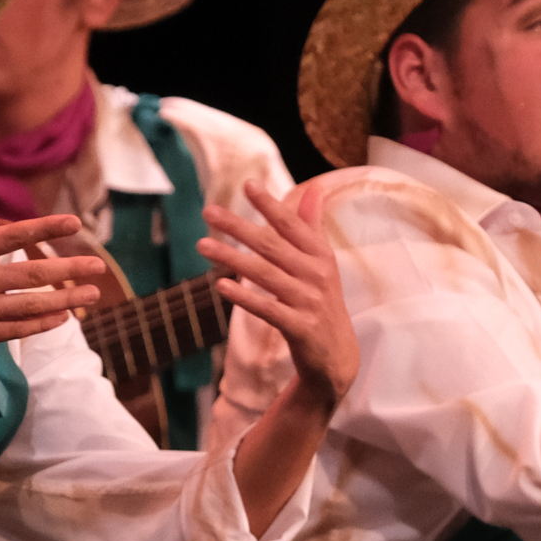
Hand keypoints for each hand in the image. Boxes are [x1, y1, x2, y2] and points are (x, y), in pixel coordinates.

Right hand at [0, 168, 107, 360]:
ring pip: (31, 304)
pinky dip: (41, 323)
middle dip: (69, 270)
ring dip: (65, 299)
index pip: (13, 237)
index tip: (74, 223)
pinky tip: (62, 317)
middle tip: (99, 267)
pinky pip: (16, 329)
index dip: (46, 228)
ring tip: (92, 295)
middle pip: (32, 275)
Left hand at [203, 182, 355, 403]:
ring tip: (203, 244)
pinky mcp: (299, 327)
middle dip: (238, 226)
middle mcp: (316, 275)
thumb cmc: (322, 301)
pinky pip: (266, 308)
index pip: (292, 225)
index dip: (270, 205)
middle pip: (271, 245)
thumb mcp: (321, 263)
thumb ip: (312, 226)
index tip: (248, 185)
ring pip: (264, 274)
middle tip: (208, 211)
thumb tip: (313, 188)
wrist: (337, 355)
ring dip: (231, 258)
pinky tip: (222, 285)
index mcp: (321, 256)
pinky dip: (244, 297)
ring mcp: (308, 302)